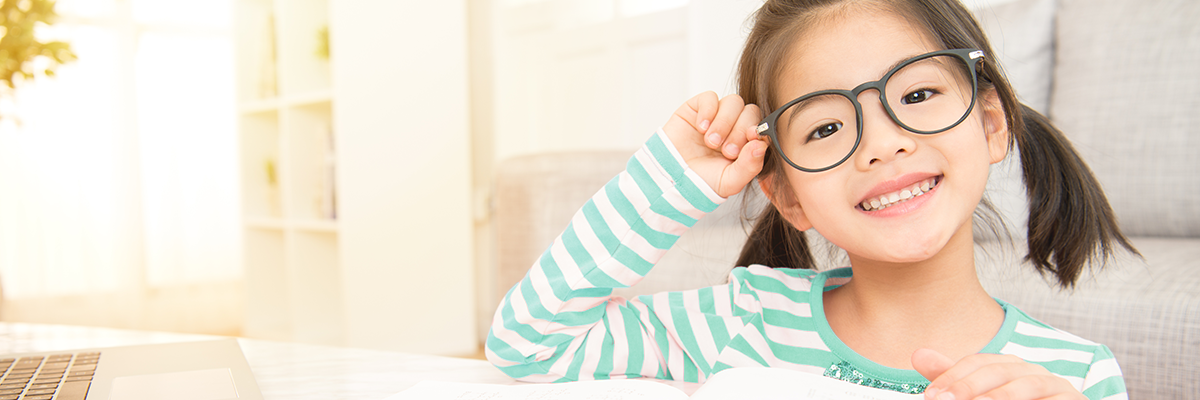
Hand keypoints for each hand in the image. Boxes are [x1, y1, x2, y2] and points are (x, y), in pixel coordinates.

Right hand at [662, 91, 768, 197]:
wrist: (671, 179)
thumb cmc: (700, 181)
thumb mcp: (730, 181)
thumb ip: (750, 165)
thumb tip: (762, 145)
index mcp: (745, 143)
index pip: (761, 126)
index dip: (758, 130)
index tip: (751, 140)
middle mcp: (733, 127)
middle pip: (750, 111)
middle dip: (740, 130)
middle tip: (727, 150)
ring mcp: (716, 116)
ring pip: (733, 102)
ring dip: (724, 123)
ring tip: (711, 142)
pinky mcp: (697, 108)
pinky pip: (710, 97)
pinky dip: (708, 111)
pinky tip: (701, 128)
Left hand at [913, 349, 1085, 399]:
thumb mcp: (983, 397)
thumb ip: (956, 381)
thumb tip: (918, 354)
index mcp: (1010, 367)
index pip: (978, 362)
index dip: (952, 376)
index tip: (931, 395)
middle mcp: (1033, 371)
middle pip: (999, 371)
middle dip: (969, 387)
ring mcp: (1057, 386)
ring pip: (1027, 385)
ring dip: (1000, 396)